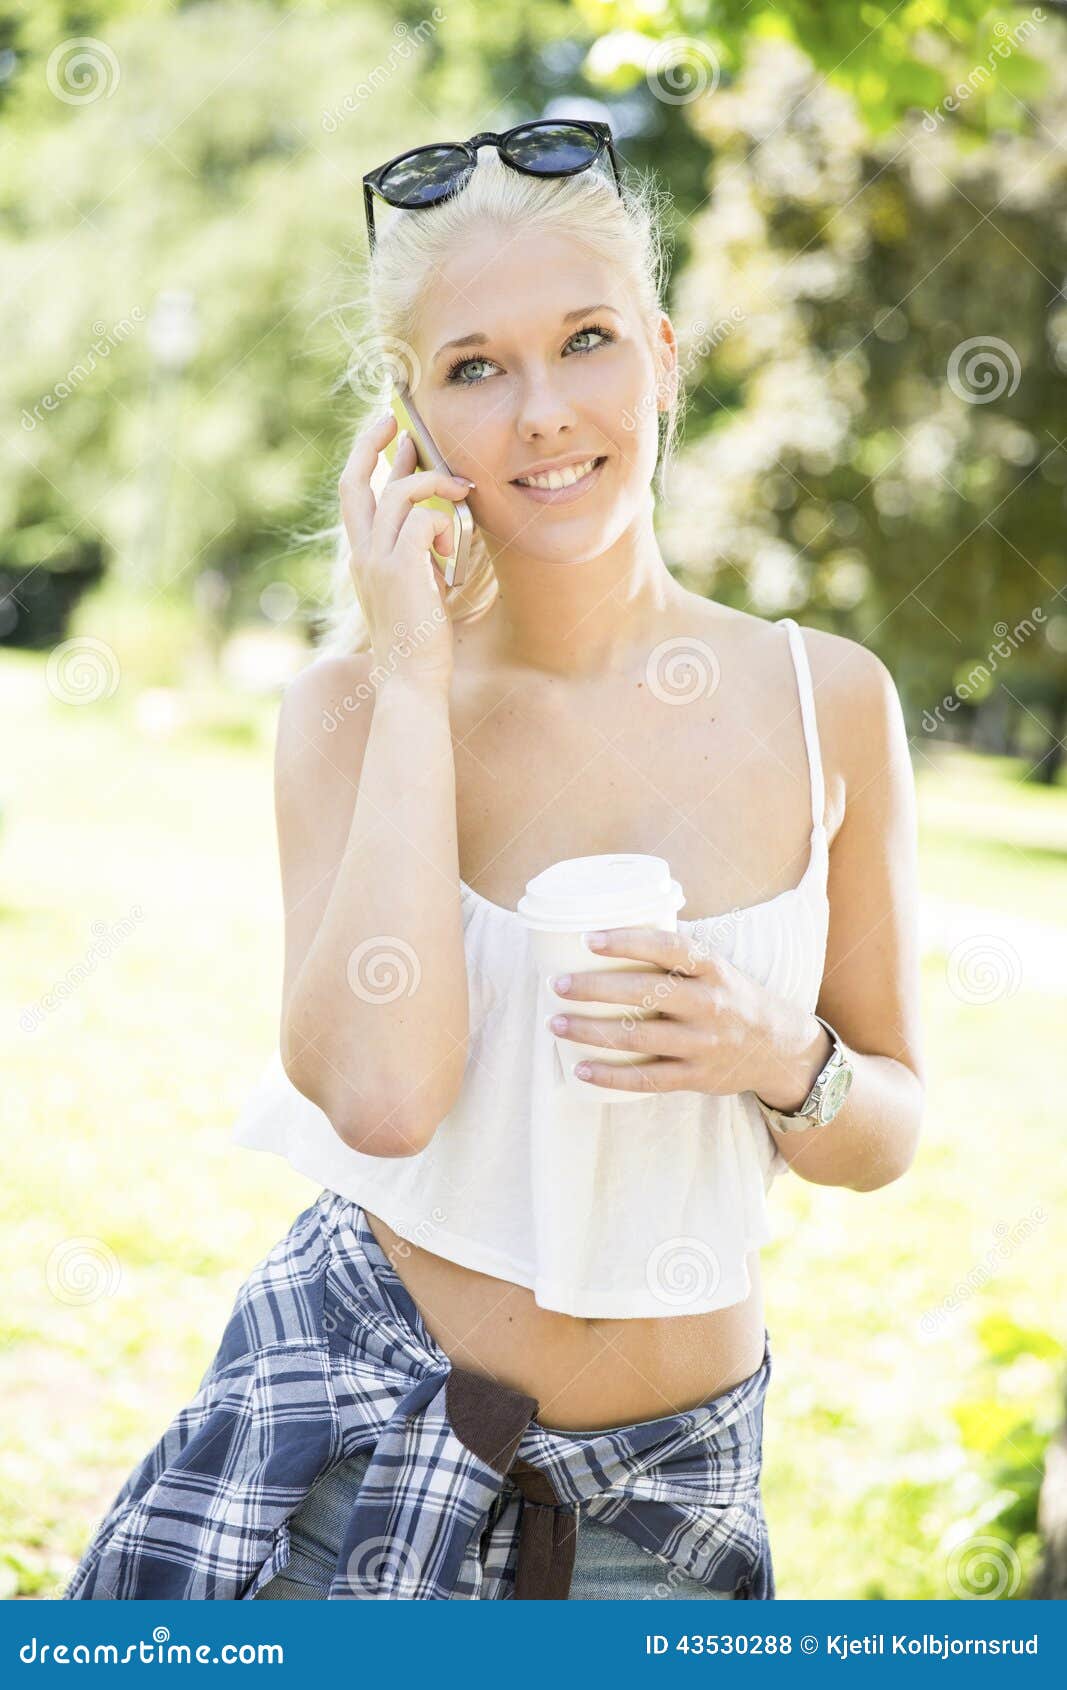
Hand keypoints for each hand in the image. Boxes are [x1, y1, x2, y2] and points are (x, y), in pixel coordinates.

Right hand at [338, 411, 473, 686]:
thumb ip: (421, 554)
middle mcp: (361, 554)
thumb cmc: (422, 642)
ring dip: (435, 485)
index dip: (369, 460)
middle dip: (372, 443)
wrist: (411, 680)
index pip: (356, 496)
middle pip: (353, 481)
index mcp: (362, 558)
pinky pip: (425, 518)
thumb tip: (443, 519)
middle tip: (397, 418)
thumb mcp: (419, 588)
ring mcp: (376, 561)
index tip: (389, 434)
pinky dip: (446, 524)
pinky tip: (454, 551)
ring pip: (398, 493)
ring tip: (462, 492)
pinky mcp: (400, 568)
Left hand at [546, 926, 829, 1099]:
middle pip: (644, 994)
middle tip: (557, 984)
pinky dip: (610, 1076)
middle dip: (595, 989)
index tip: (588, 939)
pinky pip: (647, 1080)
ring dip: (591, 1032)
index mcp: (712, 969)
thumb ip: (674, 956)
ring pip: (638, 1039)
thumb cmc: (731, 996)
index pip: (668, 948)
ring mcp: (703, 1044)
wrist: (779, 1046)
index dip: (627, 942)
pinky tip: (581, 1068)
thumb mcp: (715, 968)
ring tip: (556, 1024)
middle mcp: (709, 1004)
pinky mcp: (696, 1077)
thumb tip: (611, 932)